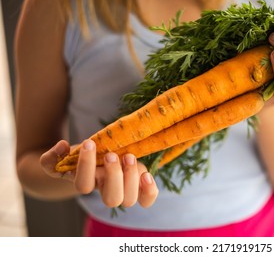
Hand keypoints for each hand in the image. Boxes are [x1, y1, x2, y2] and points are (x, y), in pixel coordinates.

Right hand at [40, 140, 158, 207]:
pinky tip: (146, 175)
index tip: (89, 143)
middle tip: (112, 155)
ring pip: (129, 200)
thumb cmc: (81, 158)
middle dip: (114, 176)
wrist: (98, 159)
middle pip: (111, 199)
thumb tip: (62, 147)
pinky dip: (149, 191)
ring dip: (131, 178)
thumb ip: (52, 157)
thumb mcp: (63, 157)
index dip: (86, 166)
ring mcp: (124, 190)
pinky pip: (146, 200)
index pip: (84, 186)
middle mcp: (106, 190)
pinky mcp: (139, 185)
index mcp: (87, 183)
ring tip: (128, 156)